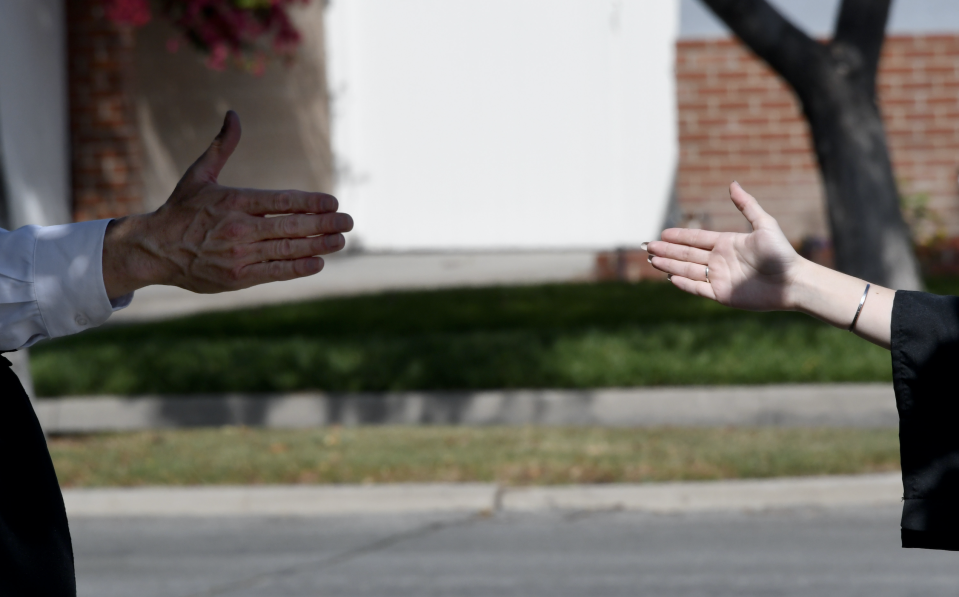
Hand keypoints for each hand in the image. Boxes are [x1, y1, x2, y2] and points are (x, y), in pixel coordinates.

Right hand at [102, 111, 353, 298]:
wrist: (153, 249)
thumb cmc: (180, 210)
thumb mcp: (199, 174)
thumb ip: (221, 146)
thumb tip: (233, 114)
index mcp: (234, 201)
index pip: (282, 201)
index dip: (311, 202)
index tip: (333, 202)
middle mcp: (239, 228)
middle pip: (291, 225)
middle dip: (323, 223)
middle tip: (348, 222)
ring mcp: (239, 254)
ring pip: (287, 249)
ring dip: (318, 246)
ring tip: (340, 241)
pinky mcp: (237, 278)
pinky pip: (275, 271)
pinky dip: (298, 268)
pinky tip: (317, 262)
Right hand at [646, 182, 804, 311]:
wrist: (792, 281)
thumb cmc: (782, 253)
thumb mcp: (764, 224)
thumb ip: (746, 205)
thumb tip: (732, 183)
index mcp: (727, 244)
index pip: (697, 239)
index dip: (679, 236)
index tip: (662, 234)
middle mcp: (720, 261)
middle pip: (687, 254)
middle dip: (668, 251)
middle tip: (649, 247)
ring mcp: (719, 278)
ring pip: (688, 270)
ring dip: (670, 265)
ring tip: (653, 261)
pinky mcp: (722, 295)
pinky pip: (698, 289)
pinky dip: (684, 284)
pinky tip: (671, 277)